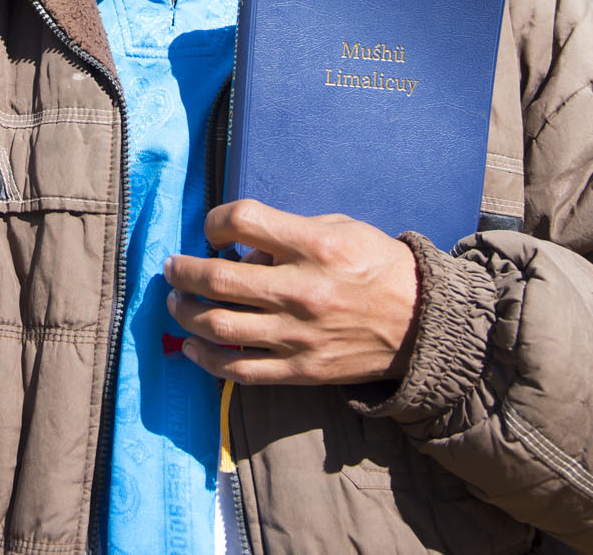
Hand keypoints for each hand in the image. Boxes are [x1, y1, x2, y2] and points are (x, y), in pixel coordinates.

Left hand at [162, 200, 418, 385]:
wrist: (422, 324)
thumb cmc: (378, 266)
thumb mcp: (340, 229)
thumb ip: (289, 234)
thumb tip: (243, 254)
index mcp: (314, 246)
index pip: (243, 220)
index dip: (216, 221)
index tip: (213, 230)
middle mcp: (301, 290)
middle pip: (218, 279)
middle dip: (182, 271)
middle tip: (171, 268)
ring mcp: (298, 335)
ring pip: (220, 327)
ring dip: (185, 313)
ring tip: (175, 302)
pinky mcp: (300, 370)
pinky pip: (241, 370)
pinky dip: (207, 360)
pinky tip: (192, 347)